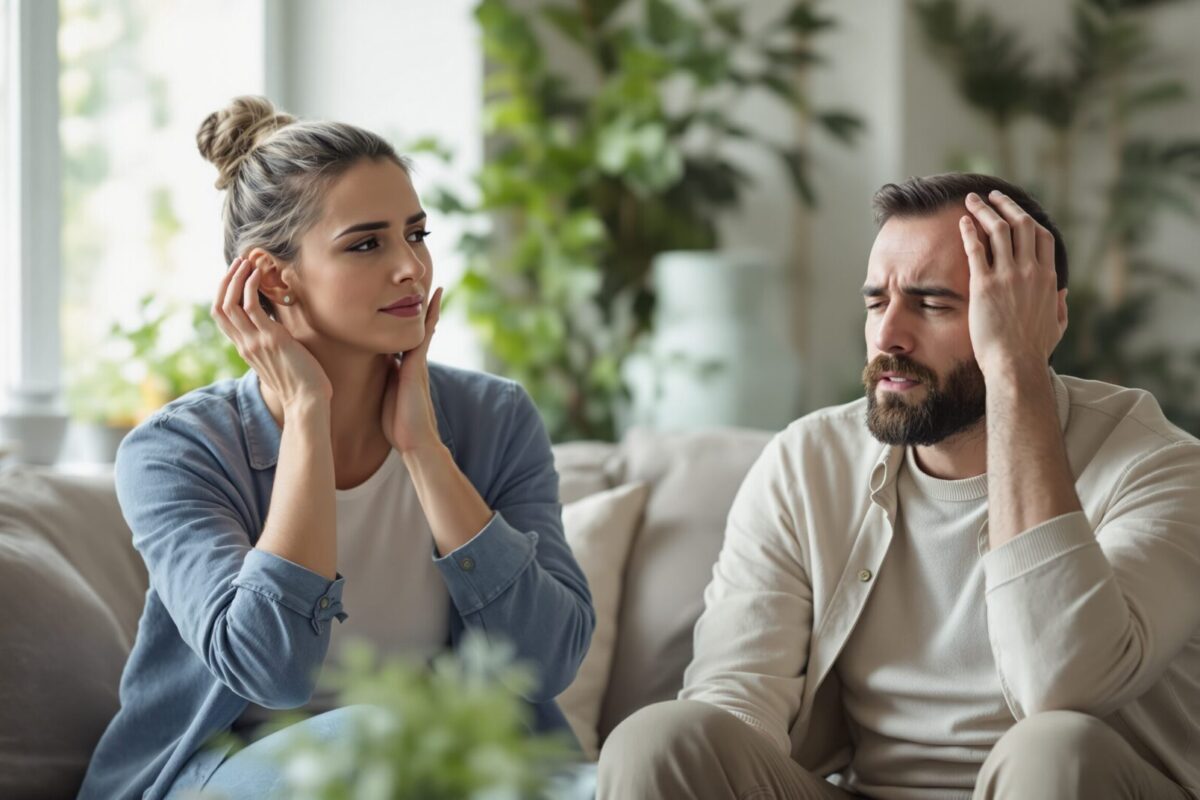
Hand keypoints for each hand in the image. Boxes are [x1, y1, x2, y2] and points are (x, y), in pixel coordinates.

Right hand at [211, 256, 332, 407]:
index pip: (221, 317)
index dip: (224, 293)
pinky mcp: (270, 339)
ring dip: (236, 278)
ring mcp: (254, 342)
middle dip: (226, 281)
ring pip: (230, 303)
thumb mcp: (277, 361)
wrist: (307, 401)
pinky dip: (251, 286)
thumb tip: (275, 331)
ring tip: (248, 261)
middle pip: (219, 307)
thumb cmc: (300, 382)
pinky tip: (259, 274)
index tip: (235, 276)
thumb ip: (269, 345)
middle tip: (238, 262)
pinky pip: (251, 307)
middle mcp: (244, 344)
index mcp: (244, 349)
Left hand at [382, 287, 442, 453]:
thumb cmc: (398, 425)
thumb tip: (381, 365)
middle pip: (419, 331)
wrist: (415, 440)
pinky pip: (425, 334)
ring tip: (434, 288)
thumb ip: (386, 379)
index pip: (405, 341)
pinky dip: (430, 317)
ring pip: (424, 329)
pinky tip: (433, 300)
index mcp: (405, 370)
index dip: (406, 324)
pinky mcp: (419, 364)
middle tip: (428, 290)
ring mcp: (418, 363)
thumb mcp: (386, 395)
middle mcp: (414, 363)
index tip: (408, 308)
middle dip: (423, 312)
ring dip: (429, 309)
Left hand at [959, 191, 1062, 376]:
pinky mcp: (984, 285)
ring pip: (998, 230)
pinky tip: (962, 221)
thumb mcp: (1057, 325)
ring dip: (984, 211)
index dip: (1027, 218)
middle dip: (1005, 205)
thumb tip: (1063, 291)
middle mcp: (1030, 271)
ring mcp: (1008, 276)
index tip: (1014, 210)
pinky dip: (970, 231)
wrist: (1015, 364)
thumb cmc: (1033, 350)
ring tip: (971, 200)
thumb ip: (1060, 305)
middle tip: (991, 196)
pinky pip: (976, 249)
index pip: (1041, 236)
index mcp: (1048, 277)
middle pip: (1021, 224)